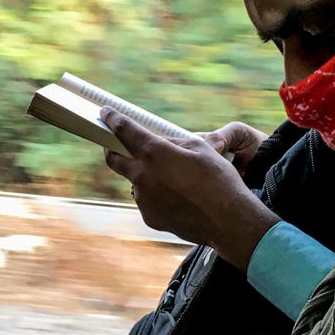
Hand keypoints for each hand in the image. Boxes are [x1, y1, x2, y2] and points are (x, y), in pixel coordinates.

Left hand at [101, 109, 278, 270]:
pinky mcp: (150, 217)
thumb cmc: (219, 180)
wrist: (228, 221)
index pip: (124, 130)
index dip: (113, 119)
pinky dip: (157, 196)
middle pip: (114, 159)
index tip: (106, 114)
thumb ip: (173, 142)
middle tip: (119, 145)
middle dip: (112, 149)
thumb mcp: (200, 148)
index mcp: (154, 152)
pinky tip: (179, 199)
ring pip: (136, 182)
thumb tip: (161, 143)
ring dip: (145, 177)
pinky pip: (148, 201)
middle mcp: (142, 176)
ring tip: (174, 181)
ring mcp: (144, 199)